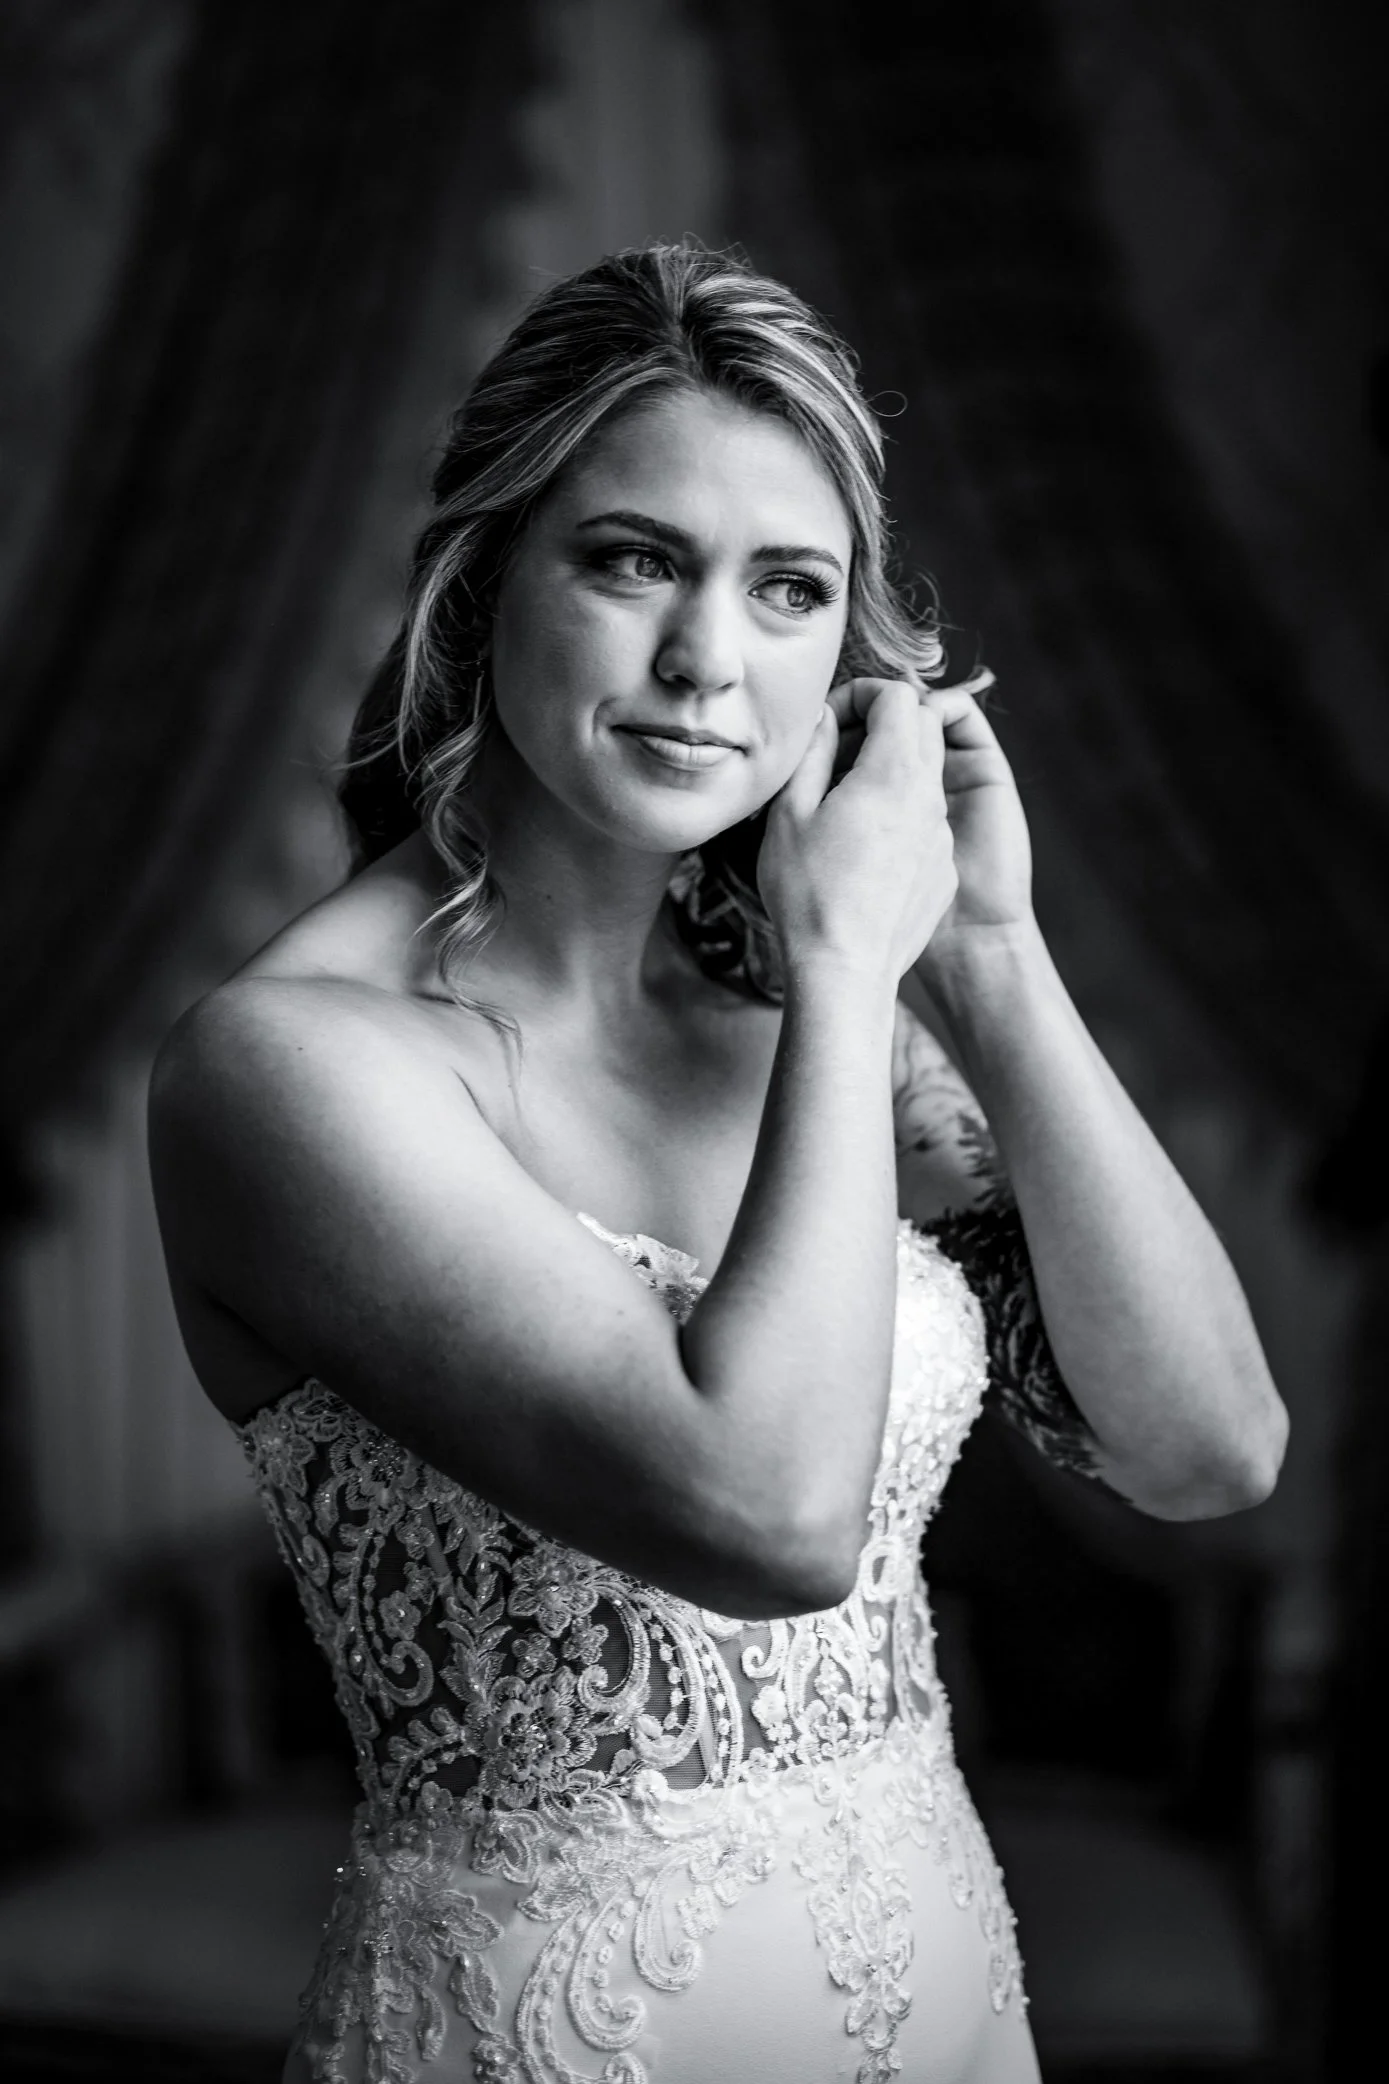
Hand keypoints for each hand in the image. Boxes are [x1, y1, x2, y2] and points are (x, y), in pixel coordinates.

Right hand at [758, 681, 957, 985]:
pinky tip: (862, 851)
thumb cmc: (809, 894)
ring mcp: (942, 837)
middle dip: (883, 724)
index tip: (832, 720)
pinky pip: (926, 823)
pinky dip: (900, 816)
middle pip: (925, 727)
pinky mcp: (943, 871)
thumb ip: (813, 752)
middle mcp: (930, 799)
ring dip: (891, 772)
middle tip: (838, 752)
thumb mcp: (790, 813)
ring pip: (927, 778)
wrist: (845, 971)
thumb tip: (824, 719)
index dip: (863, 694)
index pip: (901, 696)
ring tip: (843, 804)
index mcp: (894, 774)